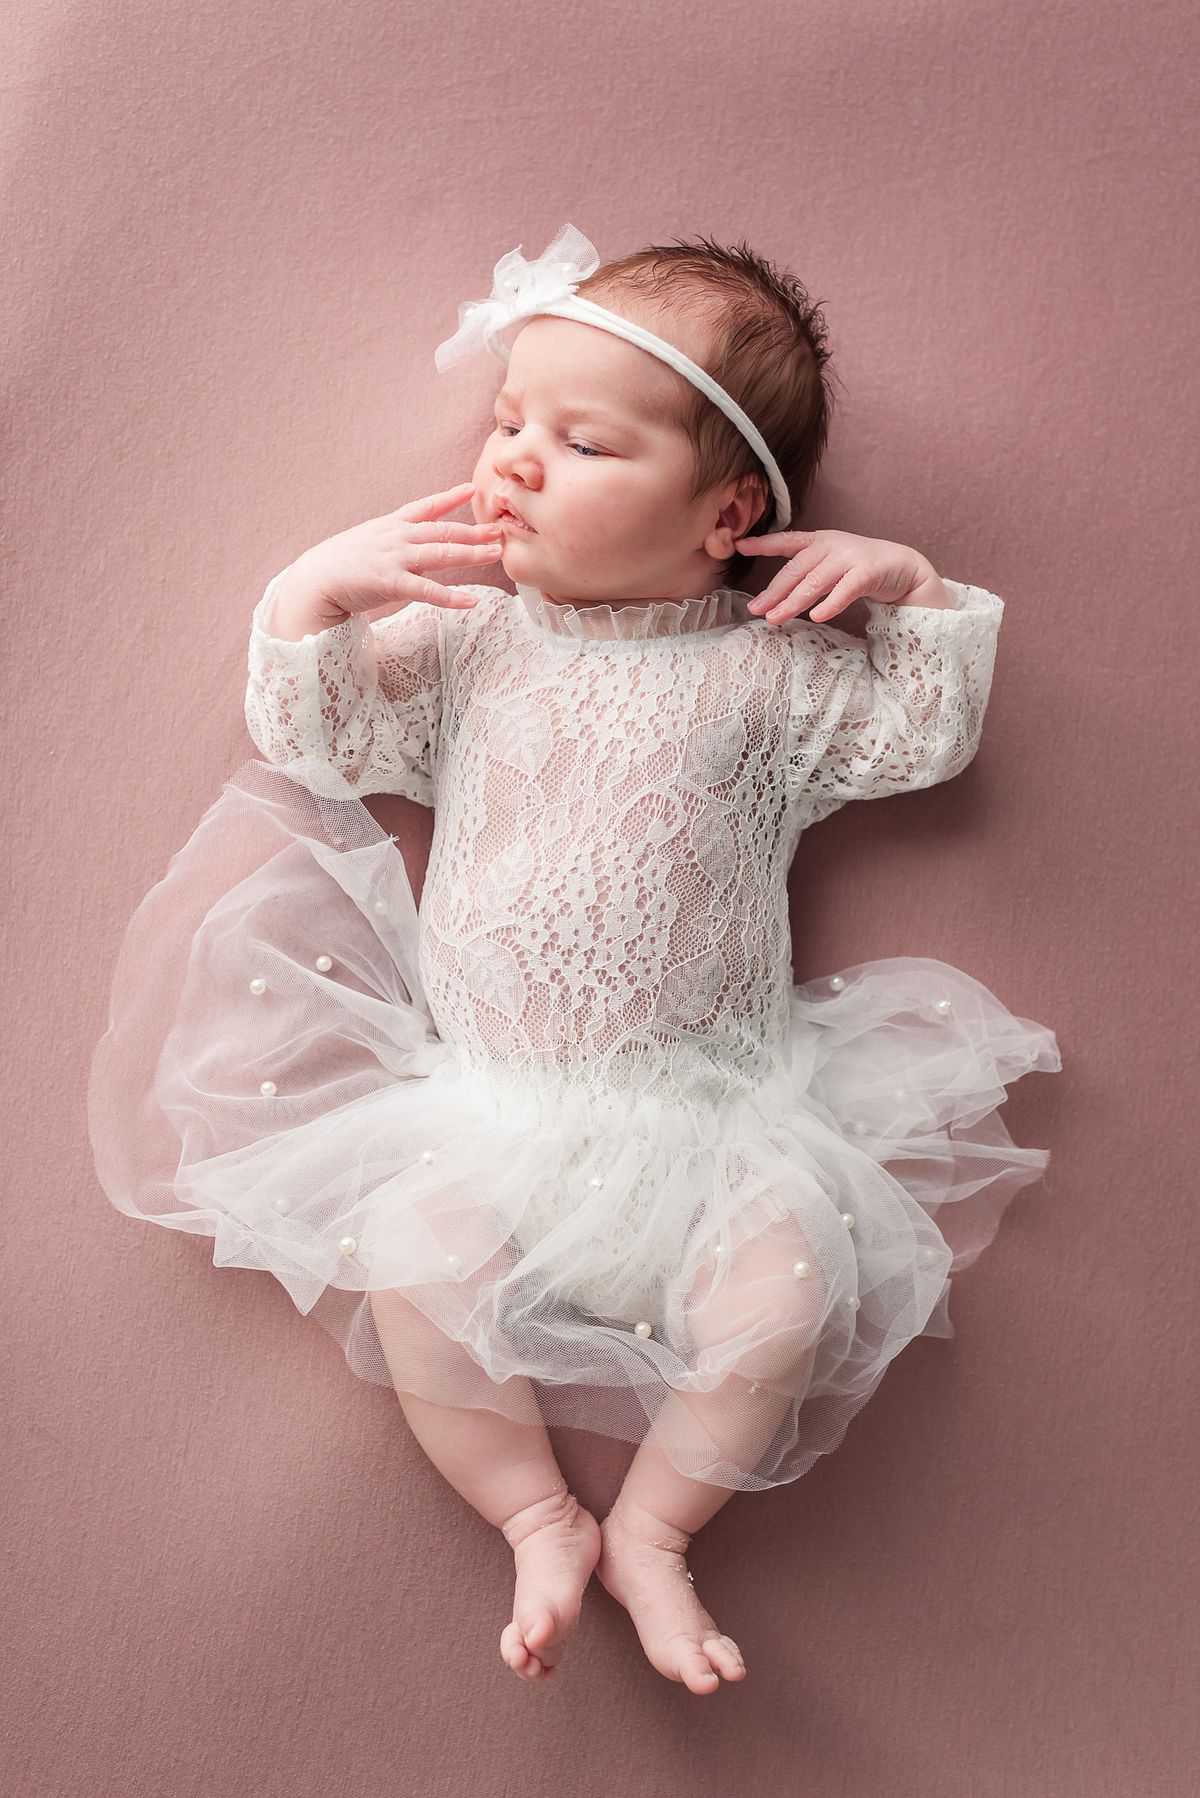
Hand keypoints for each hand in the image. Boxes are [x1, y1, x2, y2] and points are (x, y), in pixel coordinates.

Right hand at [284, 481, 503, 623]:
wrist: (315, 580)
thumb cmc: (341, 565)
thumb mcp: (370, 543)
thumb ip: (395, 542)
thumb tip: (416, 546)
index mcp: (391, 526)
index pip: (424, 507)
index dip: (448, 498)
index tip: (469, 489)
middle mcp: (397, 537)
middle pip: (442, 531)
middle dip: (473, 530)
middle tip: (499, 529)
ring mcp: (395, 558)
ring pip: (442, 554)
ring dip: (471, 553)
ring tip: (496, 553)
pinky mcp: (392, 583)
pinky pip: (428, 591)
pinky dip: (452, 597)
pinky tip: (472, 601)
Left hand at [735, 529, 935, 624]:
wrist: (902, 566)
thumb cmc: (858, 568)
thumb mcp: (828, 563)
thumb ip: (804, 571)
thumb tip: (772, 594)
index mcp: (818, 541)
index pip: (786, 541)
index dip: (763, 544)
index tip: (739, 546)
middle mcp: (831, 545)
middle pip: (796, 570)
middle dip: (774, 591)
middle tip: (755, 609)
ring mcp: (850, 557)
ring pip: (815, 582)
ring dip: (793, 602)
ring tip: (775, 619)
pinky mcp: (868, 572)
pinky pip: (845, 590)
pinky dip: (830, 604)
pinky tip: (816, 617)